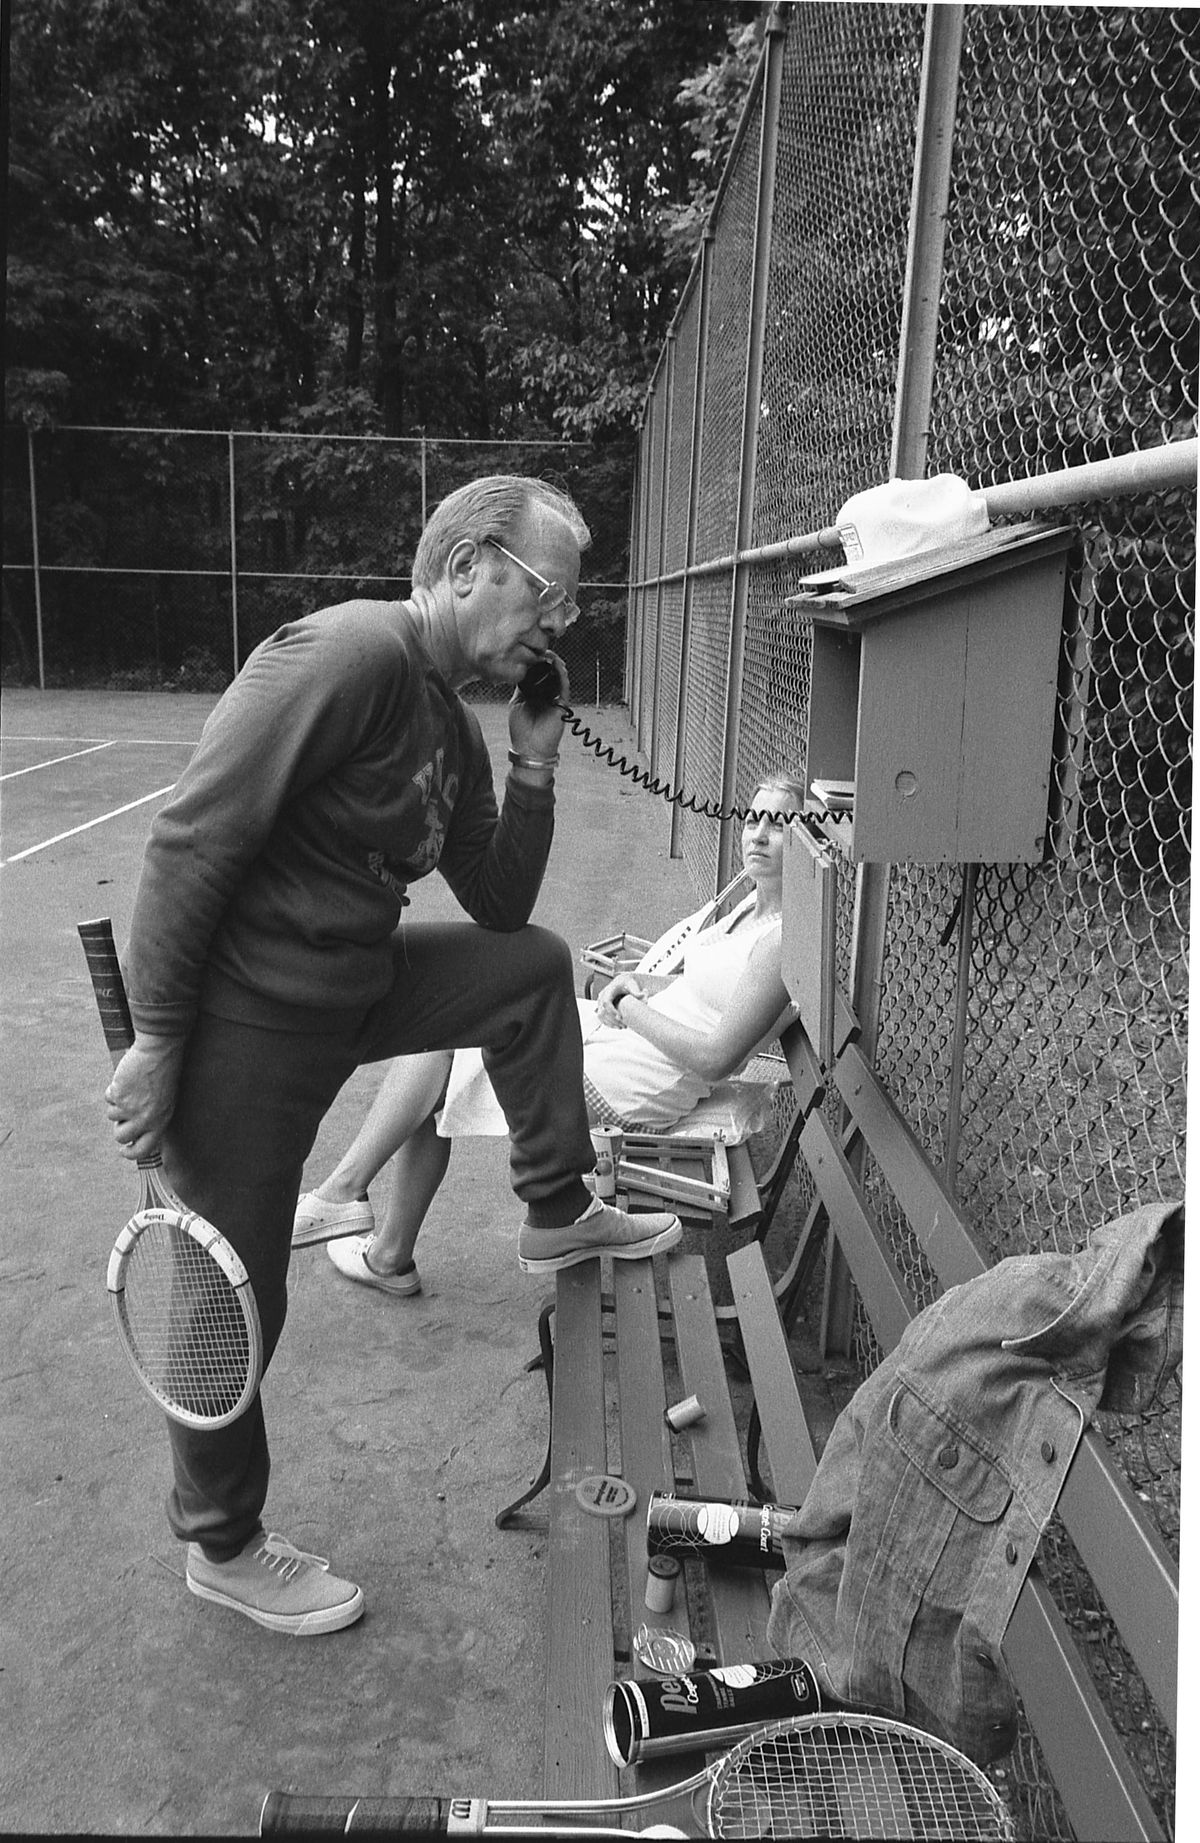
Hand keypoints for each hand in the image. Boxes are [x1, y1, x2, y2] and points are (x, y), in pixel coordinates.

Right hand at [104, 1034, 185, 1161]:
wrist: (159, 1050)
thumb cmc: (164, 1072)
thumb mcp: (165, 1100)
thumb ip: (153, 1116)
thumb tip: (134, 1130)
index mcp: (161, 1121)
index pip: (144, 1149)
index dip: (131, 1153)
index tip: (124, 1151)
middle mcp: (146, 1119)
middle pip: (120, 1137)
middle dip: (118, 1127)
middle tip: (122, 1114)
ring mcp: (131, 1108)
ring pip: (111, 1116)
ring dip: (116, 1103)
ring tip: (130, 1087)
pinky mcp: (118, 1096)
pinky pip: (108, 1098)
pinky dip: (113, 1088)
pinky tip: (126, 1078)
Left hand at [508, 654, 568, 759]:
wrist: (529, 749)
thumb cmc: (522, 730)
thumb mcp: (516, 703)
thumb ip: (519, 688)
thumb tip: (518, 671)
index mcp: (537, 693)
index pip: (539, 673)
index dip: (538, 662)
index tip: (532, 651)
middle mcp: (548, 695)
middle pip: (551, 673)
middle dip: (548, 661)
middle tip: (543, 650)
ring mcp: (556, 700)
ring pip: (560, 678)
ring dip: (556, 665)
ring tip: (550, 655)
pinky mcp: (563, 706)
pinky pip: (565, 688)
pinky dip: (562, 676)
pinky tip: (558, 667)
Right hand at [597, 974, 642, 1028]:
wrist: (623, 981)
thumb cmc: (627, 983)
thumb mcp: (632, 984)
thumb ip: (636, 991)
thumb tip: (642, 995)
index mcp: (609, 990)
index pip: (606, 1002)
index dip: (612, 1011)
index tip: (620, 1017)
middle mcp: (602, 996)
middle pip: (602, 1011)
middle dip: (612, 1020)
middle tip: (624, 1025)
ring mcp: (600, 1002)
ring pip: (600, 1015)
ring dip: (610, 1023)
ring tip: (621, 1027)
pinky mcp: (601, 1006)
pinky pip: (601, 1017)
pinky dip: (607, 1023)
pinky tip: (616, 1026)